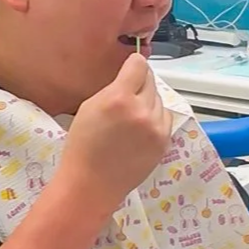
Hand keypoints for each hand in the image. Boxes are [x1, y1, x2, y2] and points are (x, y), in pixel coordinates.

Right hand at [58, 54, 172, 214]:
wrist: (92, 183)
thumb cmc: (83, 146)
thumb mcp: (89, 107)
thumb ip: (113, 88)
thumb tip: (131, 75)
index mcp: (119, 98)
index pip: (139, 64)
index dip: (132, 65)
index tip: (129, 70)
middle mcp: (142, 110)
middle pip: (150, 80)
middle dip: (139, 85)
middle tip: (125, 99)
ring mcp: (156, 127)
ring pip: (159, 99)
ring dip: (148, 102)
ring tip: (130, 118)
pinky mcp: (164, 141)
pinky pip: (165, 117)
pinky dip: (155, 118)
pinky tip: (139, 129)